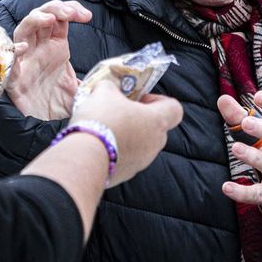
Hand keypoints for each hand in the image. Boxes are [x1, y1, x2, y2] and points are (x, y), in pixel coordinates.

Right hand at [6, 0, 91, 120]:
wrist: (42, 126)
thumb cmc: (58, 103)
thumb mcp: (81, 85)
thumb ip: (93, 77)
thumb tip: (110, 76)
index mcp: (55, 46)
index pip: (61, 18)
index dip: (71, 9)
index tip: (87, 16)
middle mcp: (39, 47)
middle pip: (41, 15)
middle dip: (55, 8)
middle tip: (70, 13)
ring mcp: (26, 59)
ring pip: (24, 28)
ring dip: (35, 19)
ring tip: (50, 19)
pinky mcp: (13, 76)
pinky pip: (9, 59)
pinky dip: (13, 51)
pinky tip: (23, 48)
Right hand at [68, 78, 182, 186]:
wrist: (86, 157)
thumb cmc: (102, 119)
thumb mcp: (104, 92)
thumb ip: (111, 87)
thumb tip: (108, 89)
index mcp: (156, 121)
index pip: (175, 109)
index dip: (160, 101)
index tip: (141, 99)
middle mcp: (155, 143)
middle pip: (156, 128)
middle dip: (139, 119)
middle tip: (120, 112)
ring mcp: (142, 161)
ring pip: (141, 144)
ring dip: (128, 136)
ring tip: (106, 129)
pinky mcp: (127, 174)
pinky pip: (126, 158)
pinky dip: (117, 151)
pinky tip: (99, 145)